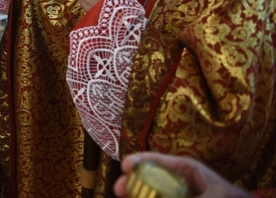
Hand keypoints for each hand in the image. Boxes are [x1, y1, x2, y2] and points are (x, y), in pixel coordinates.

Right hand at [114, 152, 252, 197]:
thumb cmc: (233, 197)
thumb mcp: (211, 196)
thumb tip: (158, 196)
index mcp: (186, 169)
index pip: (157, 160)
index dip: (139, 160)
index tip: (125, 166)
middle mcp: (177, 181)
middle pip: (149, 178)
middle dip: (132, 182)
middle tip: (119, 189)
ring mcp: (176, 193)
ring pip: (152, 191)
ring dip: (138, 193)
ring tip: (126, 195)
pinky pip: (160, 196)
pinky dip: (148, 197)